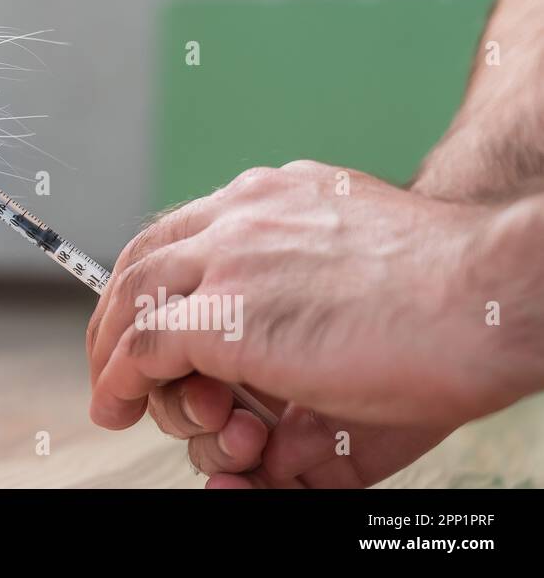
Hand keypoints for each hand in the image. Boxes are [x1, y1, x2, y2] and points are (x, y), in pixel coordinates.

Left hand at [86, 161, 543, 485]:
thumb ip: (301, 312)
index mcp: (278, 197)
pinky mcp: (224, 315)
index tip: (146, 314)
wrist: (488, 293)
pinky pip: (143, 348)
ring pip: (135, 301)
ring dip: (118, 353)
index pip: (187, 229)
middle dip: (118, 312)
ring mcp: (230, 259)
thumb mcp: (356, 285)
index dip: (155, 277)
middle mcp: (244, 214)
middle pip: (145, 258)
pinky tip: (117, 405)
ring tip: (119, 394)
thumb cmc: (449, 297)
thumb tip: (276, 381)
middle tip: (115, 359)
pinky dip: (121, 380)